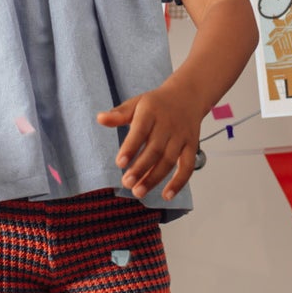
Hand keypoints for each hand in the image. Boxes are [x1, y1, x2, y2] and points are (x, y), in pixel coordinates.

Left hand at [96, 85, 203, 200]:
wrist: (187, 96)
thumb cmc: (157, 104)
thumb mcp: (137, 103)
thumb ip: (119, 114)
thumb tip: (100, 119)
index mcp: (152, 112)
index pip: (140, 131)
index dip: (130, 147)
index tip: (120, 163)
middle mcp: (168, 125)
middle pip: (155, 150)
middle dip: (141, 168)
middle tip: (126, 183)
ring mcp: (181, 137)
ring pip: (169, 161)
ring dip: (154, 178)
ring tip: (138, 191)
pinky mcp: (192, 146)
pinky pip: (187, 167)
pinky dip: (179, 182)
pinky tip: (166, 196)